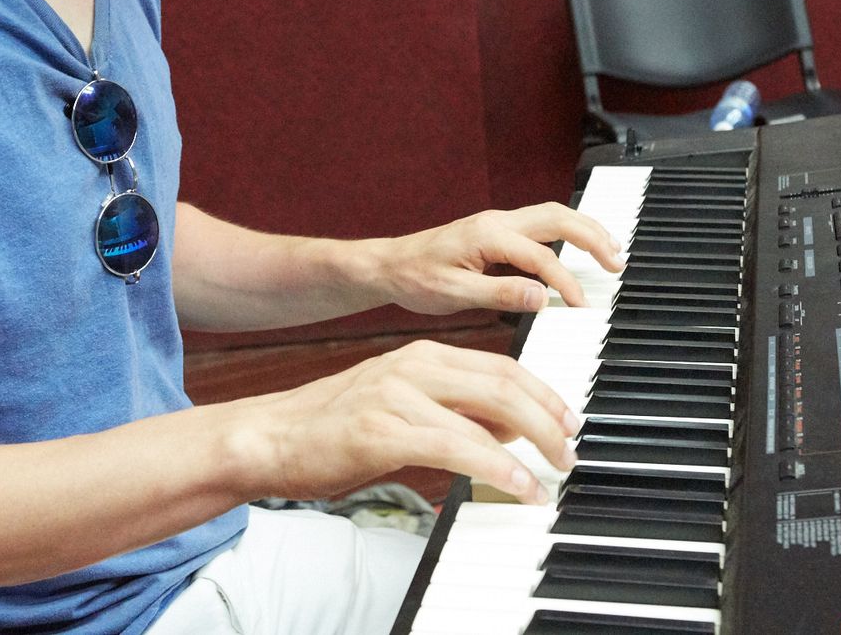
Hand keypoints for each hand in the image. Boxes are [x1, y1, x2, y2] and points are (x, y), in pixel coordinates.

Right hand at [227, 340, 578, 504]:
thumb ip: (453, 410)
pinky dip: (495, 467)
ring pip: (485, 414)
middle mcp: (414, 366)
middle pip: (504, 383)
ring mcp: (397, 395)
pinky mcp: (383, 431)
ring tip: (553, 474)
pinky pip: (456, 448)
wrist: (269, 437)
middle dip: (548, 418)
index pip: (502, 366)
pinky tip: (517, 485)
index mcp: (423, 355)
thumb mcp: (402, 405)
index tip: (569, 421)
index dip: (544, 394)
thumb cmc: (334, 427)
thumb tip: (509, 430)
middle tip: (571, 451)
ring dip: (531, 446)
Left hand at [364, 203, 625, 313]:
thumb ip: (500, 294)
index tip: (580, 306)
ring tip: (610, 251)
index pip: (540, 257)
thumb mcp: (454, 295)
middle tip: (616, 262)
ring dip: (585, 230)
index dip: (565, 282)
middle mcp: (497, 222)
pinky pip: (541, 224)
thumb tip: (542, 297)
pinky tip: (580, 249)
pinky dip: (568, 233)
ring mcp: (498, 223)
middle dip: (592, 237)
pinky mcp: (497, 231)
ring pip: (553, 215)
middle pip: (558, 217)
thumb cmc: (416, 279)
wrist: (390, 266)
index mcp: (488, 235)